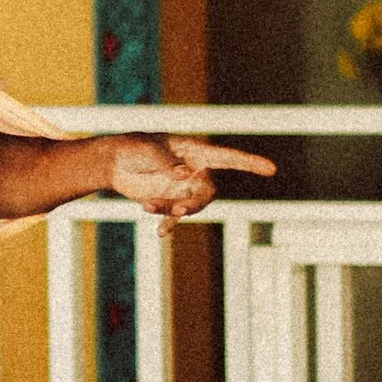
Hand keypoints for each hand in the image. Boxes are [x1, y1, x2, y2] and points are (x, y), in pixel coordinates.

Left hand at [107, 134, 274, 216]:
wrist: (111, 162)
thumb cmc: (131, 148)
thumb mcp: (146, 151)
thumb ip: (167, 163)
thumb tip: (186, 174)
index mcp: (194, 151)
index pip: (227, 157)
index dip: (250, 162)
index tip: (271, 168)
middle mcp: (193, 170)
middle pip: (209, 191)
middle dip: (196, 203)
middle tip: (178, 210)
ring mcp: (182, 187)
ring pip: (191, 206)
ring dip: (174, 211)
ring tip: (150, 207)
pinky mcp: (169, 200)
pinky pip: (175, 216)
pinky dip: (168, 223)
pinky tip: (159, 233)